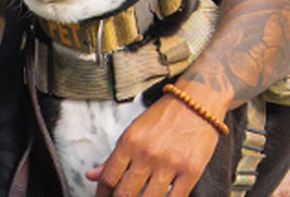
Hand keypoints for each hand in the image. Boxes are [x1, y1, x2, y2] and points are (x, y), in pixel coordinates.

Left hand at [85, 96, 219, 196]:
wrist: (198, 103)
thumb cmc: (164, 117)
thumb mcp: (133, 131)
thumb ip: (114, 157)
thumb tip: (91, 176)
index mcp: (130, 142)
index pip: (108, 178)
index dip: (102, 194)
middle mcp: (148, 154)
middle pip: (125, 193)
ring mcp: (170, 164)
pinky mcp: (191, 171)